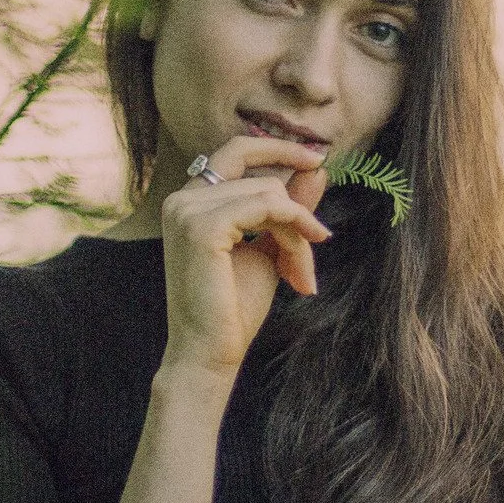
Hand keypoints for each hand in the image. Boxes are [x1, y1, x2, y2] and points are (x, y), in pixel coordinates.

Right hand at [160, 134, 330, 375]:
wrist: (211, 354)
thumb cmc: (233, 308)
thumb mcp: (269, 247)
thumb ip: (287, 208)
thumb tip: (316, 168)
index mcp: (190, 201)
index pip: (237, 151)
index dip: (278, 148)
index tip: (316, 159)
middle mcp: (182, 199)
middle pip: (262, 176)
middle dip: (297, 208)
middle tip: (321, 236)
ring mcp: (188, 210)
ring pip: (270, 193)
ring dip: (298, 234)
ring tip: (300, 275)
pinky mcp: (202, 226)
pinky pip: (268, 207)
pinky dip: (293, 231)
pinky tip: (298, 268)